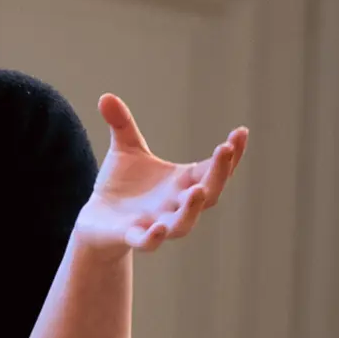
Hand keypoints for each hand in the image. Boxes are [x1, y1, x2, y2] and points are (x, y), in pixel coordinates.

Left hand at [72, 96, 248, 256]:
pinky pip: (148, 242)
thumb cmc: (121, 185)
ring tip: (199, 190)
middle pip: (208, 194)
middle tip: (226, 149)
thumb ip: (122, 124)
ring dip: (192, 209)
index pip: (212, 169)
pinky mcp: (133, 237)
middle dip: (219, 174)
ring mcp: (157, 223)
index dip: (230, 154)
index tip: (241, 132)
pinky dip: (154, 237)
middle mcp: (176, 205)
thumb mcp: (125, 150)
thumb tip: (105, 95)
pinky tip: (159, 228)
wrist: (97, 220)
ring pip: (184, 223)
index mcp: (181, 182)